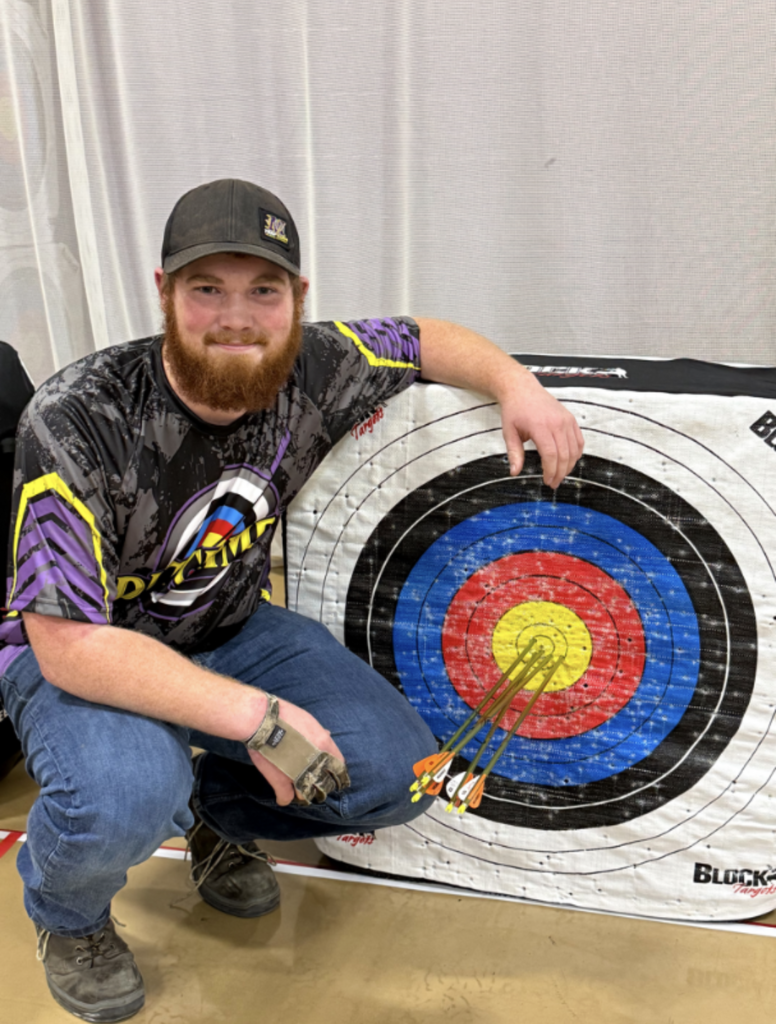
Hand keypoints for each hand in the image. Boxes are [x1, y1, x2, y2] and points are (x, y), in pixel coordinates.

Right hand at [246, 697, 345, 805]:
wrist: (262, 720)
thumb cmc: (285, 714)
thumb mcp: (309, 720)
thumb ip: (319, 732)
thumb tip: (327, 735)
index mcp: (324, 745)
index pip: (340, 764)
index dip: (336, 770)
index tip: (331, 773)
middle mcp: (315, 762)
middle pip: (327, 783)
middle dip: (322, 784)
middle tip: (315, 782)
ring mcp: (299, 774)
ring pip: (308, 795)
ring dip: (304, 792)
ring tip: (300, 788)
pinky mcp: (281, 781)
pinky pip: (286, 798)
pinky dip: (284, 798)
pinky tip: (283, 795)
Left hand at [498, 369, 583, 487]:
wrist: (522, 389)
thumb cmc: (514, 409)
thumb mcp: (509, 432)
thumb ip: (514, 453)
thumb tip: (514, 472)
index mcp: (540, 426)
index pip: (551, 455)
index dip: (551, 471)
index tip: (547, 481)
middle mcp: (557, 423)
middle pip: (564, 455)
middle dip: (560, 473)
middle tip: (553, 483)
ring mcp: (566, 420)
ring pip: (574, 450)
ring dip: (569, 466)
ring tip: (560, 475)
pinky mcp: (571, 419)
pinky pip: (579, 440)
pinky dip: (576, 453)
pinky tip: (569, 461)